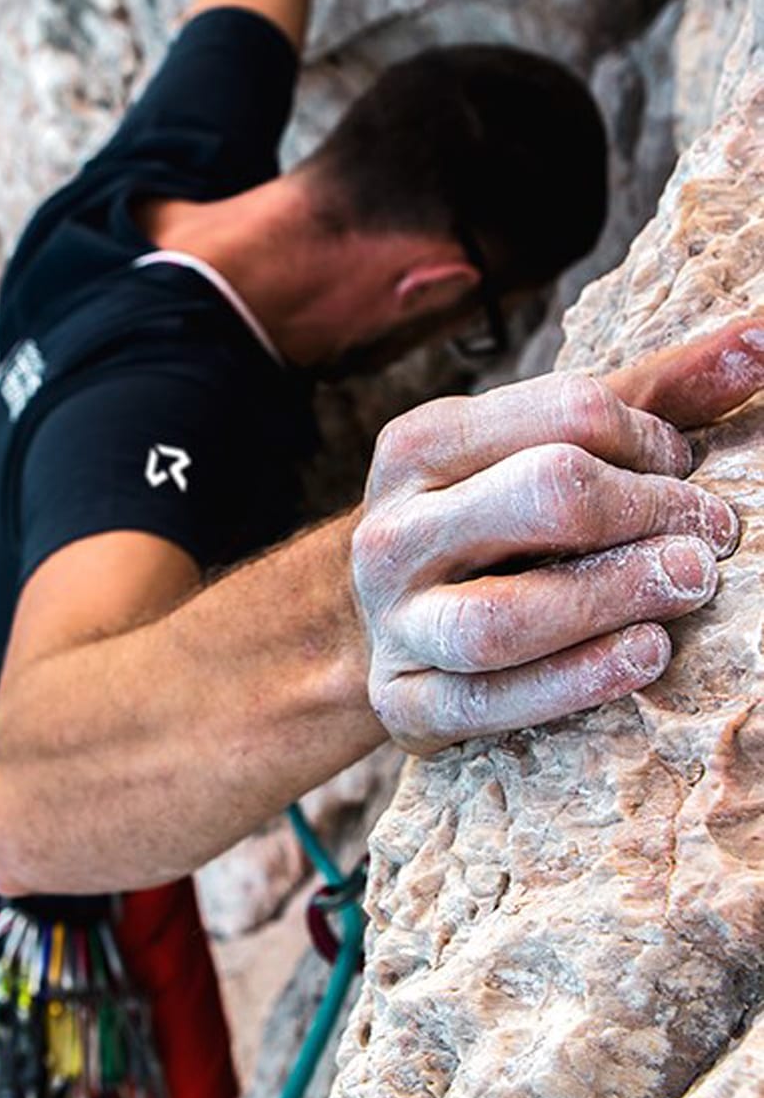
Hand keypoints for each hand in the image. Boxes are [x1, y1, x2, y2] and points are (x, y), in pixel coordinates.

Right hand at [353, 319, 763, 754]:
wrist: (384, 615)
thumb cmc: (487, 518)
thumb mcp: (540, 446)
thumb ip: (650, 394)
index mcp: (418, 446)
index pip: (562, 414)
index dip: (649, 438)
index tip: (679, 469)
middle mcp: (388, 529)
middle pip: (539, 498)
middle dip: (648, 510)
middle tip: (713, 532)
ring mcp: (393, 621)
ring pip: (501, 618)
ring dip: (615, 599)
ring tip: (690, 584)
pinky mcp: (402, 701)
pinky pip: (487, 702)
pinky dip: (576, 682)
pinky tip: (647, 654)